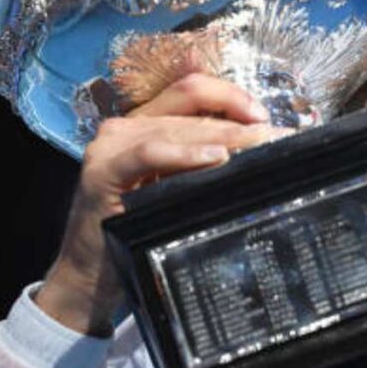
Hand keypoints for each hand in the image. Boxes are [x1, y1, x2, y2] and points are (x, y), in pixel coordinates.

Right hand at [35, 74, 289, 335]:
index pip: (192, 90)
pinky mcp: (102, 173)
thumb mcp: (174, 189)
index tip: (266, 117)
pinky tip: (215, 158)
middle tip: (278, 137)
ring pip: (176, 128)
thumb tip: (258, 148)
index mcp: (145, 123)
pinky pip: (148, 153)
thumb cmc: (137, 231)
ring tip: (258, 145)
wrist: (89, 276)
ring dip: (224, 136)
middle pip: (191, 108)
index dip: (232, 95)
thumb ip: (201, 163)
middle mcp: (126, 127)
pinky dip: (185, 153)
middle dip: (240, 122)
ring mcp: (110, 146)